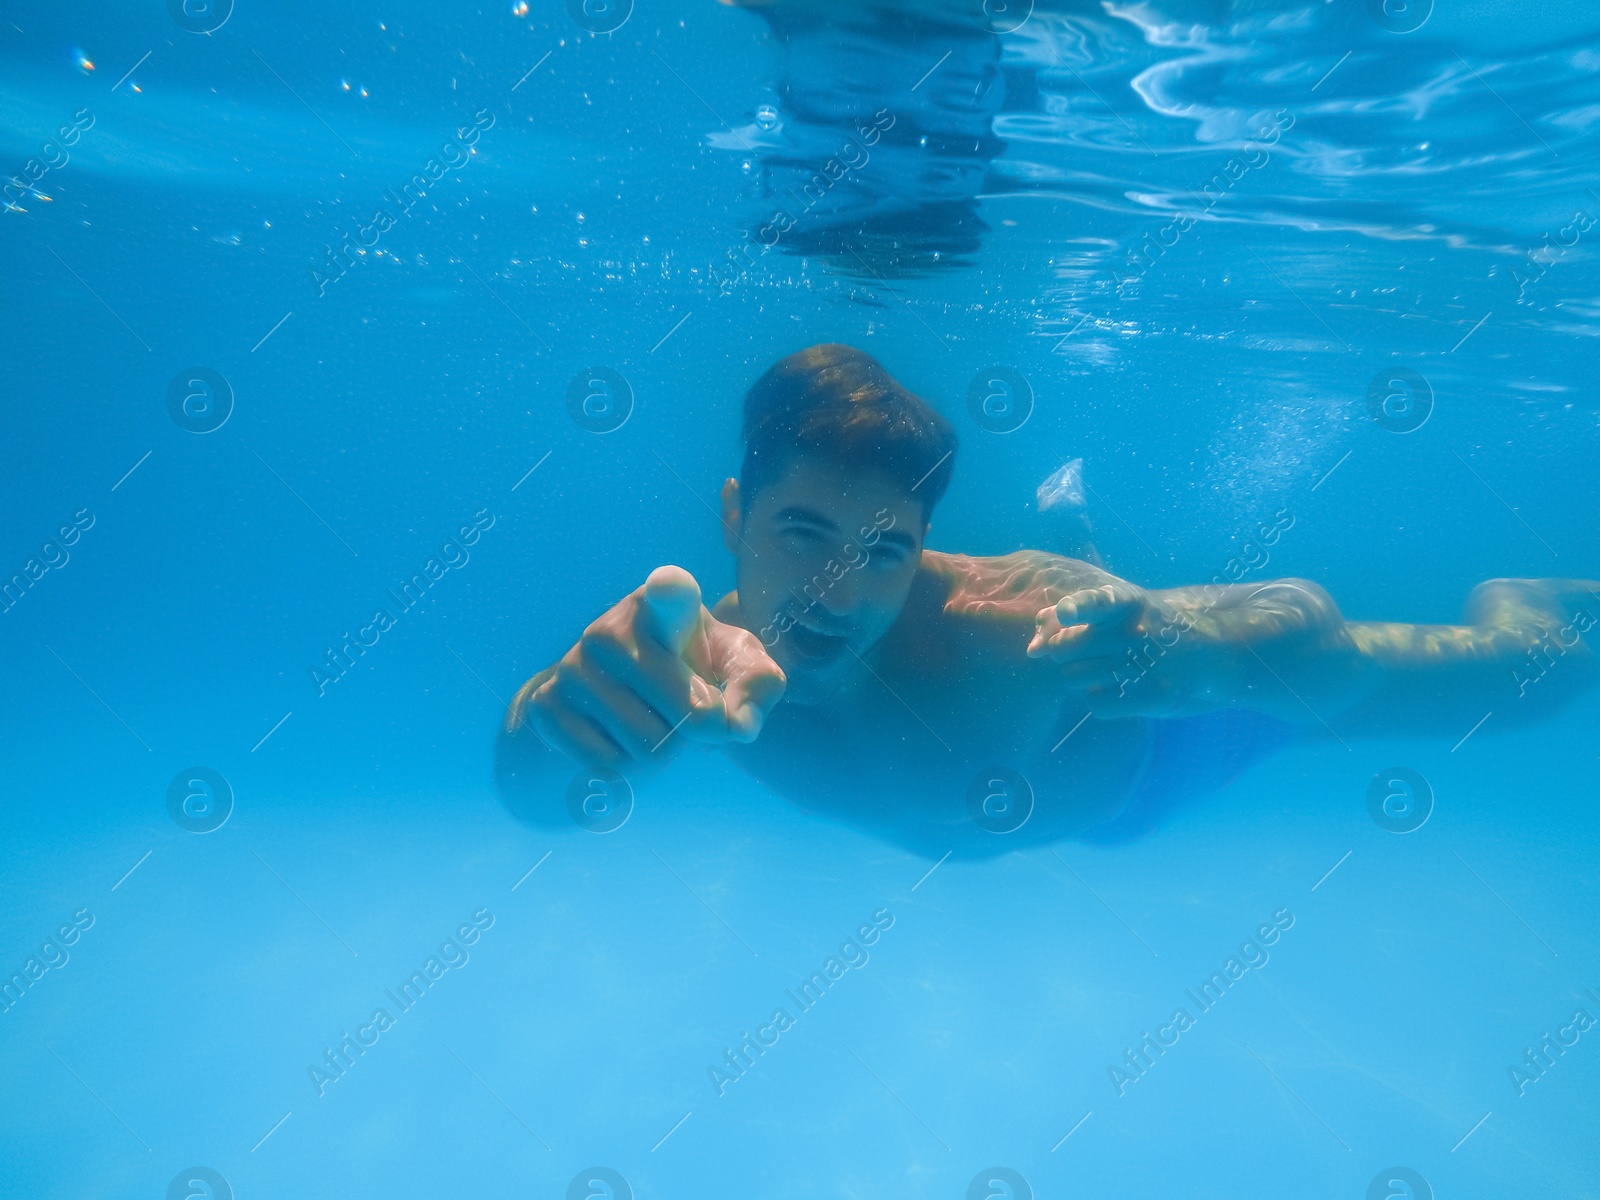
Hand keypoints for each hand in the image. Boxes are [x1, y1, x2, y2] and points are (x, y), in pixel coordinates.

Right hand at [517, 565, 786, 772]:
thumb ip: (756, 687)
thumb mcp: (735, 671)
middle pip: (690, 713)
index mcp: (666, 605)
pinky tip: (612, 735)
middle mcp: (613, 628)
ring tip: (649, 720)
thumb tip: (735, 726)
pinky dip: (622, 767)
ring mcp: (573, 665)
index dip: (672, 592)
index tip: (668, 585)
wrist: (611, 696)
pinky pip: (606, 765)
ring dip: (662, 751)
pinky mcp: (544, 704)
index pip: (671, 593)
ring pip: (648, 747)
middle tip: (690, 712)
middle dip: (702, 730)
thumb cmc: (692, 674)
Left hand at [1026, 581, 1158, 694]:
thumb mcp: (1110, 608)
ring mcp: (1145, 665)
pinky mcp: (1154, 696)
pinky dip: (1101, 697)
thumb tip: (1033, 650)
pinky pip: (1095, 704)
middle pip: (1062, 649)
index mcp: (1123, 601)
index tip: (1066, 613)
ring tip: (1110, 664)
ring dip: (1082, 674)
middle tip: (1093, 647)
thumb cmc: (1137, 623)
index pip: (1094, 602)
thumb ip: (1063, 617)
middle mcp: (1135, 631)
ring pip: (1072, 678)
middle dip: (1065, 651)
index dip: (1075, 607)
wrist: (1202, 646)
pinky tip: (1122, 685)